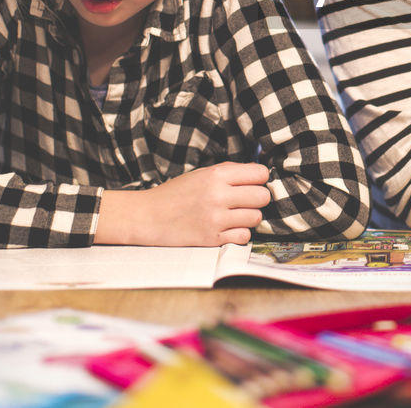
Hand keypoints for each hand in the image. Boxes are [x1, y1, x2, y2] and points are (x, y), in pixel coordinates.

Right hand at [95, 162, 271, 246]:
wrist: (148, 216)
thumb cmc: (176, 193)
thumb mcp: (201, 174)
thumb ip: (228, 172)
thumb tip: (258, 173)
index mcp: (216, 175)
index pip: (260, 174)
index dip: (260, 178)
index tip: (253, 182)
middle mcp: (218, 196)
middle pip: (263, 196)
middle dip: (258, 198)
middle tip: (246, 200)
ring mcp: (216, 219)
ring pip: (256, 218)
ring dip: (249, 217)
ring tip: (235, 215)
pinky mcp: (212, 239)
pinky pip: (244, 237)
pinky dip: (240, 233)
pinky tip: (229, 228)